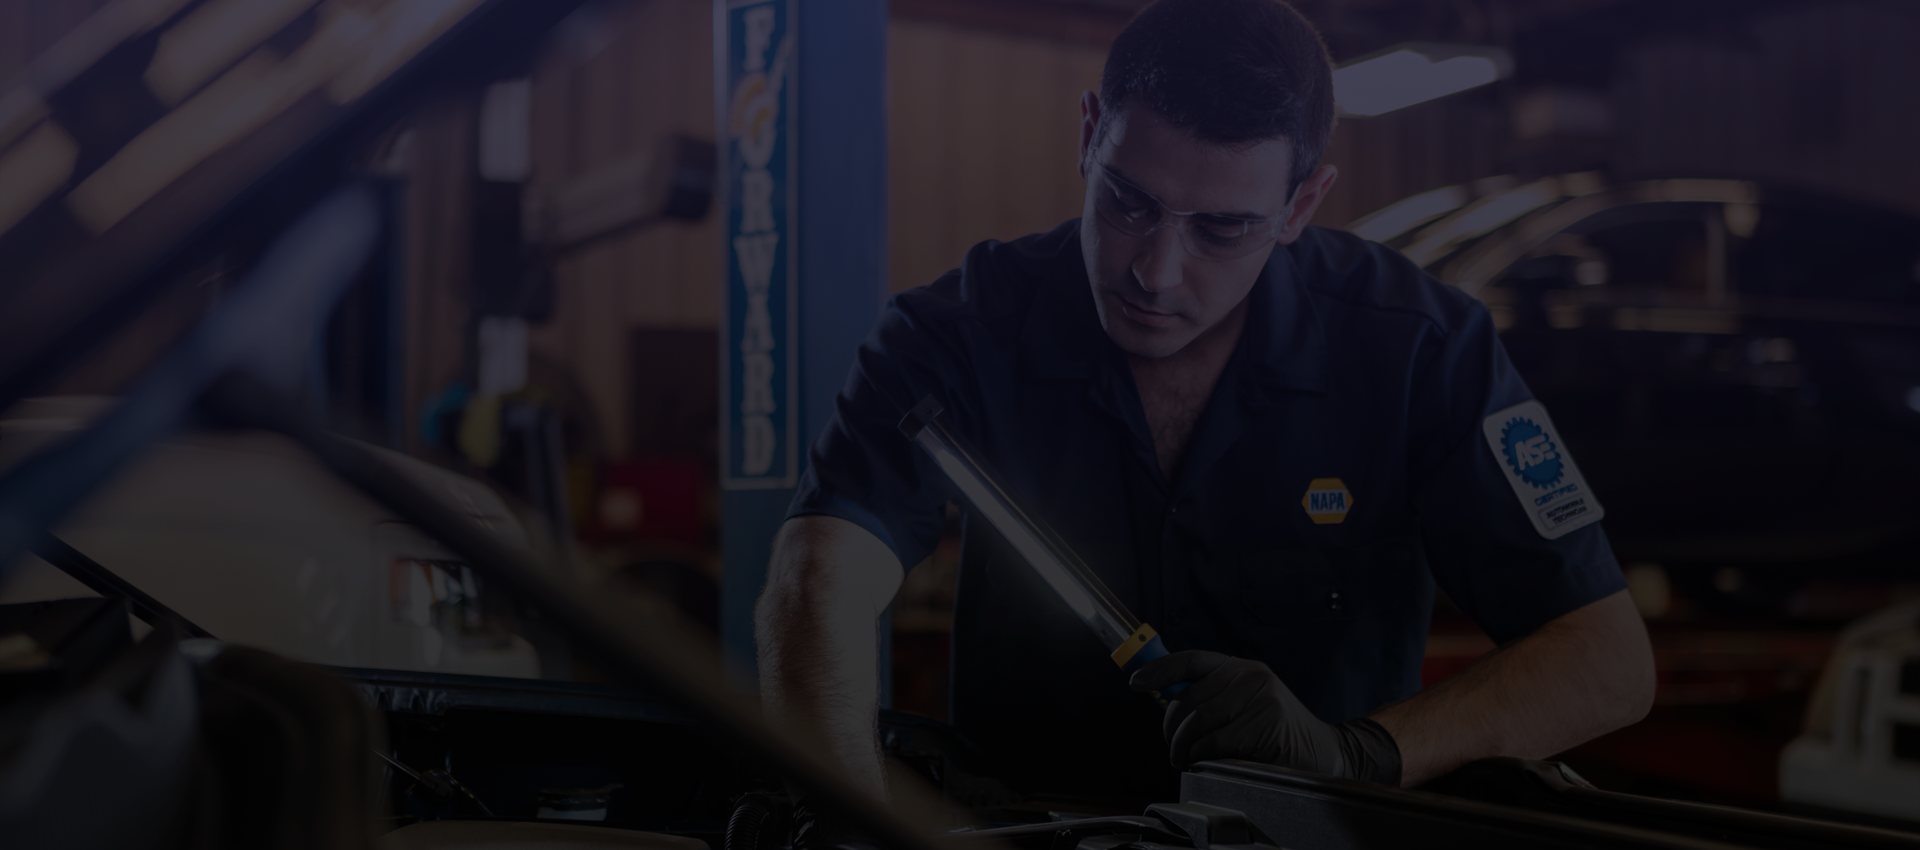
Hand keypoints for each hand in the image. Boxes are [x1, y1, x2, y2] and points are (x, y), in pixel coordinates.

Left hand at [1129, 650, 1401, 784]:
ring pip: (1199, 723)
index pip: (1192, 660)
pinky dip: (1204, 756)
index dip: (1159, 670)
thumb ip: (1211, 697)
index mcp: (1242, 668)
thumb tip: (1164, 699)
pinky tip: (1209, 761)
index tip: (1136, 682)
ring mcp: (1261, 699)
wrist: (1324, 751)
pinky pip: (1216, 742)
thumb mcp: (1245, 703)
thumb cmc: (1275, 731)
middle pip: (1189, 698)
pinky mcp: (1267, 725)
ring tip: (1186, 758)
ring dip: (1184, 747)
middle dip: (1171, 728)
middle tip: (1173, 748)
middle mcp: (1251, 676)